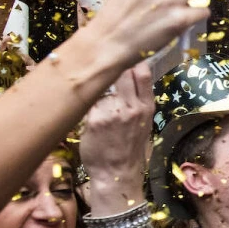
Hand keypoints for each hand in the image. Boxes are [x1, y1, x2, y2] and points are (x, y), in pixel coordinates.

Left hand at [77, 63, 154, 208]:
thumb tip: (126, 80)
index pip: (142, 72)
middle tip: (98, 59)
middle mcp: (132, 107)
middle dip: (108, 64)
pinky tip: (82, 113)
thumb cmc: (129, 150)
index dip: (131, 58)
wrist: (116, 176)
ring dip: (91, 86)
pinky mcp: (94, 119)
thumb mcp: (143, 124)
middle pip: (121, 71)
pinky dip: (82, 104)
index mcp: (146, 107)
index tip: (121, 52)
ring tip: (84, 90)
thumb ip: (137, 102)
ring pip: (99, 86)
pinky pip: (86, 101)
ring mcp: (112, 112)